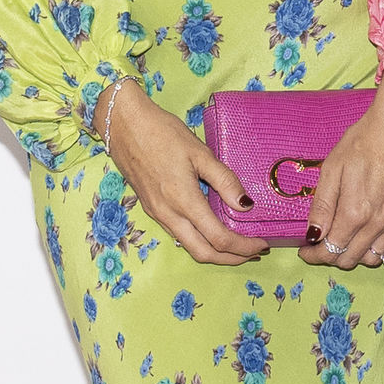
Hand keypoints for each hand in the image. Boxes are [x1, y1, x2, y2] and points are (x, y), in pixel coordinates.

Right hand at [98, 81, 268, 264]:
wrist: (122, 124)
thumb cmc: (162, 132)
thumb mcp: (199, 152)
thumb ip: (224, 180)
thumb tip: (246, 205)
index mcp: (183, 200)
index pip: (219, 238)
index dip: (244, 247)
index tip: (262, 245)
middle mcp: (168, 214)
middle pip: (203, 253)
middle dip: (231, 259)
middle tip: (254, 253)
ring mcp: (157, 213)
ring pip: (189, 247)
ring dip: (216, 252)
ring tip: (238, 245)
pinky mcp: (151, 208)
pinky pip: (179, 234)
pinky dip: (200, 240)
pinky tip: (212, 229)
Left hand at [300, 65, 383, 269]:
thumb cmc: (364, 140)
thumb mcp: (332, 168)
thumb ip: (323, 206)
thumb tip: (313, 235)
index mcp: (354, 213)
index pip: (329, 250)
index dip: (313, 255)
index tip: (306, 251)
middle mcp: (376, 224)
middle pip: (349, 258)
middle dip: (331, 255)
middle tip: (324, 243)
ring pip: (374, 258)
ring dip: (357, 255)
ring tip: (349, 240)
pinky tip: (377, 243)